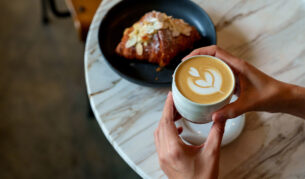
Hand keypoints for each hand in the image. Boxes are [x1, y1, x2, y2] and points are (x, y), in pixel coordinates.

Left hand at [154, 92, 225, 178]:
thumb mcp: (212, 154)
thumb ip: (216, 133)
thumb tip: (221, 118)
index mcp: (174, 149)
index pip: (166, 121)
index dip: (168, 106)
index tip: (171, 95)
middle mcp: (164, 153)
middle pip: (161, 125)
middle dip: (168, 111)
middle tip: (177, 102)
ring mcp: (162, 158)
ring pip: (159, 133)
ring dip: (166, 121)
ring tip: (177, 113)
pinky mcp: (164, 161)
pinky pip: (161, 141)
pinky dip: (166, 132)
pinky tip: (178, 130)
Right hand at [183, 45, 304, 119]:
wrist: (282, 98)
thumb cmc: (270, 95)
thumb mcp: (249, 103)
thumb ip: (231, 110)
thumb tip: (213, 117)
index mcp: (238, 65)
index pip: (215, 51)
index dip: (199, 52)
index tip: (187, 59)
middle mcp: (235, 66)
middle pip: (212, 56)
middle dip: (197, 60)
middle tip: (185, 69)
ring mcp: (235, 73)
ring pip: (215, 65)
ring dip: (202, 68)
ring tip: (190, 76)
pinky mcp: (236, 80)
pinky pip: (219, 75)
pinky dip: (209, 78)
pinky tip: (204, 88)